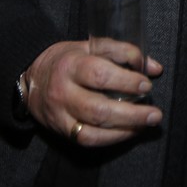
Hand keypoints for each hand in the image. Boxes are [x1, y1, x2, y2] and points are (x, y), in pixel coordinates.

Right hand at [23, 40, 163, 145]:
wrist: (32, 77)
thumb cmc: (68, 59)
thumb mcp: (91, 46)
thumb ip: (123, 52)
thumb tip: (153, 67)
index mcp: (71, 65)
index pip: (100, 74)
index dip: (126, 81)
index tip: (146, 85)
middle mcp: (63, 91)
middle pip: (98, 108)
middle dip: (131, 114)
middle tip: (154, 114)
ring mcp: (61, 114)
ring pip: (93, 129)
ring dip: (125, 129)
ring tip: (146, 124)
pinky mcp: (62, 130)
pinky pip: (88, 140)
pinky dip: (112, 138)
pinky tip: (129, 132)